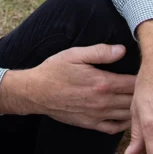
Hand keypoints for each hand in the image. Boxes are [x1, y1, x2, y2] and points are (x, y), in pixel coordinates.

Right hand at [6, 44, 134, 133]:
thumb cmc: (53, 71)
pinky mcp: (91, 123)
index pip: (134, 82)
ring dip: (135, 107)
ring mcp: (98, 114)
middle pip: (134, 99)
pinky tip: (125, 115)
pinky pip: (115, 128)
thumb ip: (100, 52)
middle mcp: (104, 101)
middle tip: (142, 87)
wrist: (35, 92)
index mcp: (102, 82)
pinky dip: (125, 123)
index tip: (142, 74)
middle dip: (141, 93)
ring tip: (137, 100)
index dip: (142, 78)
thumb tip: (122, 50)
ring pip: (128, 114)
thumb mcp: (74, 54)